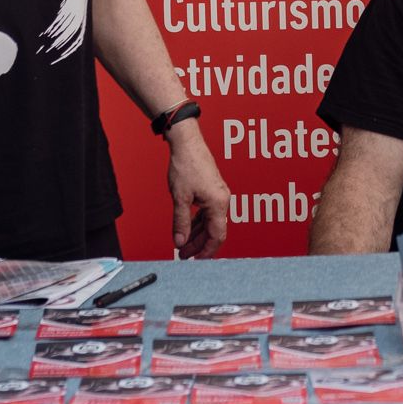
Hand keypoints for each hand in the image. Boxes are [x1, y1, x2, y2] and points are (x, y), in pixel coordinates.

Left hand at [165, 125, 229, 258]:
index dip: (206, 251)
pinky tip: (187, 228)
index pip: (217, 236)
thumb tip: (180, 242)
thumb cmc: (186, 166)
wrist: (187, 143)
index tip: (195, 260)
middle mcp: (222, 200)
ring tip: (182, 244)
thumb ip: (181, 222)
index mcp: (218, 204)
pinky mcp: (212, 191)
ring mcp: (218, 195)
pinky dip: (197, 222)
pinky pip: (207, 213)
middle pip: (213, 231)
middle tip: (182, 254)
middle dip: (198, 244)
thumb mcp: (180, 198)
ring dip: (197, 234)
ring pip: (210, 222)